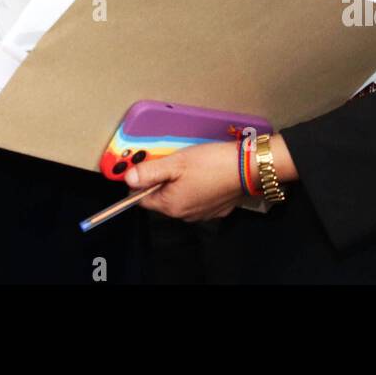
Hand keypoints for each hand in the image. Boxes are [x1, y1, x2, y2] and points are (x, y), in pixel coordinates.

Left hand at [125, 141, 246, 222]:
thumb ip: (150, 171)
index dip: (140, 182)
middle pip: (160, 198)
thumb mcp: (176, 163)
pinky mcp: (216, 210)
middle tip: (171, 161)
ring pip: (179, 198)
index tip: (146, 166)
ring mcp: (201, 214)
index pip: (141, 199)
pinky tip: (204, 174)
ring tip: (189, 165)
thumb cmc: (211, 164)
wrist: (247, 168)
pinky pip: (197, 199)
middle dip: (161, 181)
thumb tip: (128, 178)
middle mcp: (184, 215)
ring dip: (179, 184)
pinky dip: (196, 187)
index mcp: (171, 205)